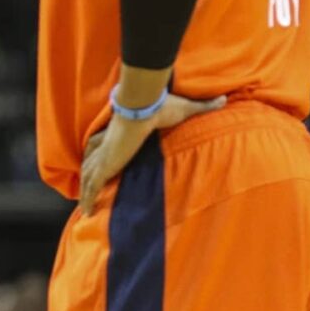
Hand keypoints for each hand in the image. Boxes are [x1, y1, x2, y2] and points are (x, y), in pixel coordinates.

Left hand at [78, 92, 225, 214]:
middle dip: (89, 176)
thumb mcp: (185, 109)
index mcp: (122, 133)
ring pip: (88, 176)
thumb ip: (203, 106)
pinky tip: (86, 210)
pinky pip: (92, 184)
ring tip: (85, 206)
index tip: (102, 166)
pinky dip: (88, 197)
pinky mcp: (106, 164)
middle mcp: (109, 145)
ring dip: (86, 190)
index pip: (106, 146)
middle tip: (86, 191)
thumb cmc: (162, 106)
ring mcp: (105, 155)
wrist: (146, 106)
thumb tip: (224, 99)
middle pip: (91, 162)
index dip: (102, 156)